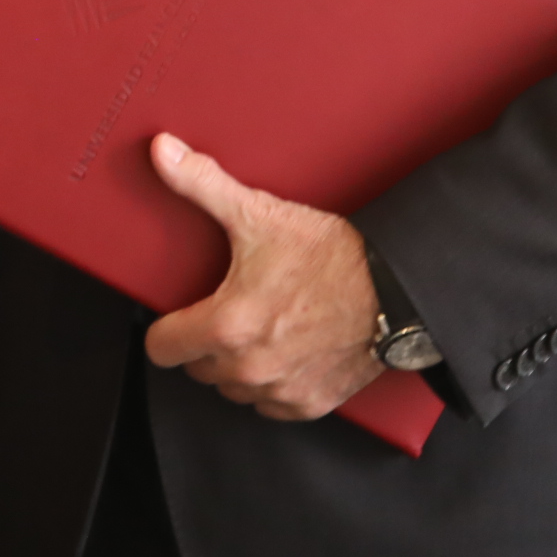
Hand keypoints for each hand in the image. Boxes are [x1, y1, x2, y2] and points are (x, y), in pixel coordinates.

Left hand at [139, 133, 383, 419]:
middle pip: (197, 368)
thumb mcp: (259, 213)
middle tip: (230, 309)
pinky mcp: (309, 403)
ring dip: (238, 366)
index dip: (166, 328)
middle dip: (205, 342)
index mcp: (226, 325)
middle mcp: (248, 367)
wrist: (395, 288)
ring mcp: (279, 390)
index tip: (179, 314)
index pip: (161, 349)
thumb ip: (201, 184)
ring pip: (232, 389)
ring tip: (261, 328)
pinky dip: (273, 385)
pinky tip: (286, 352)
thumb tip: (162, 151)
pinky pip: (271, 406)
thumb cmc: (330, 255)